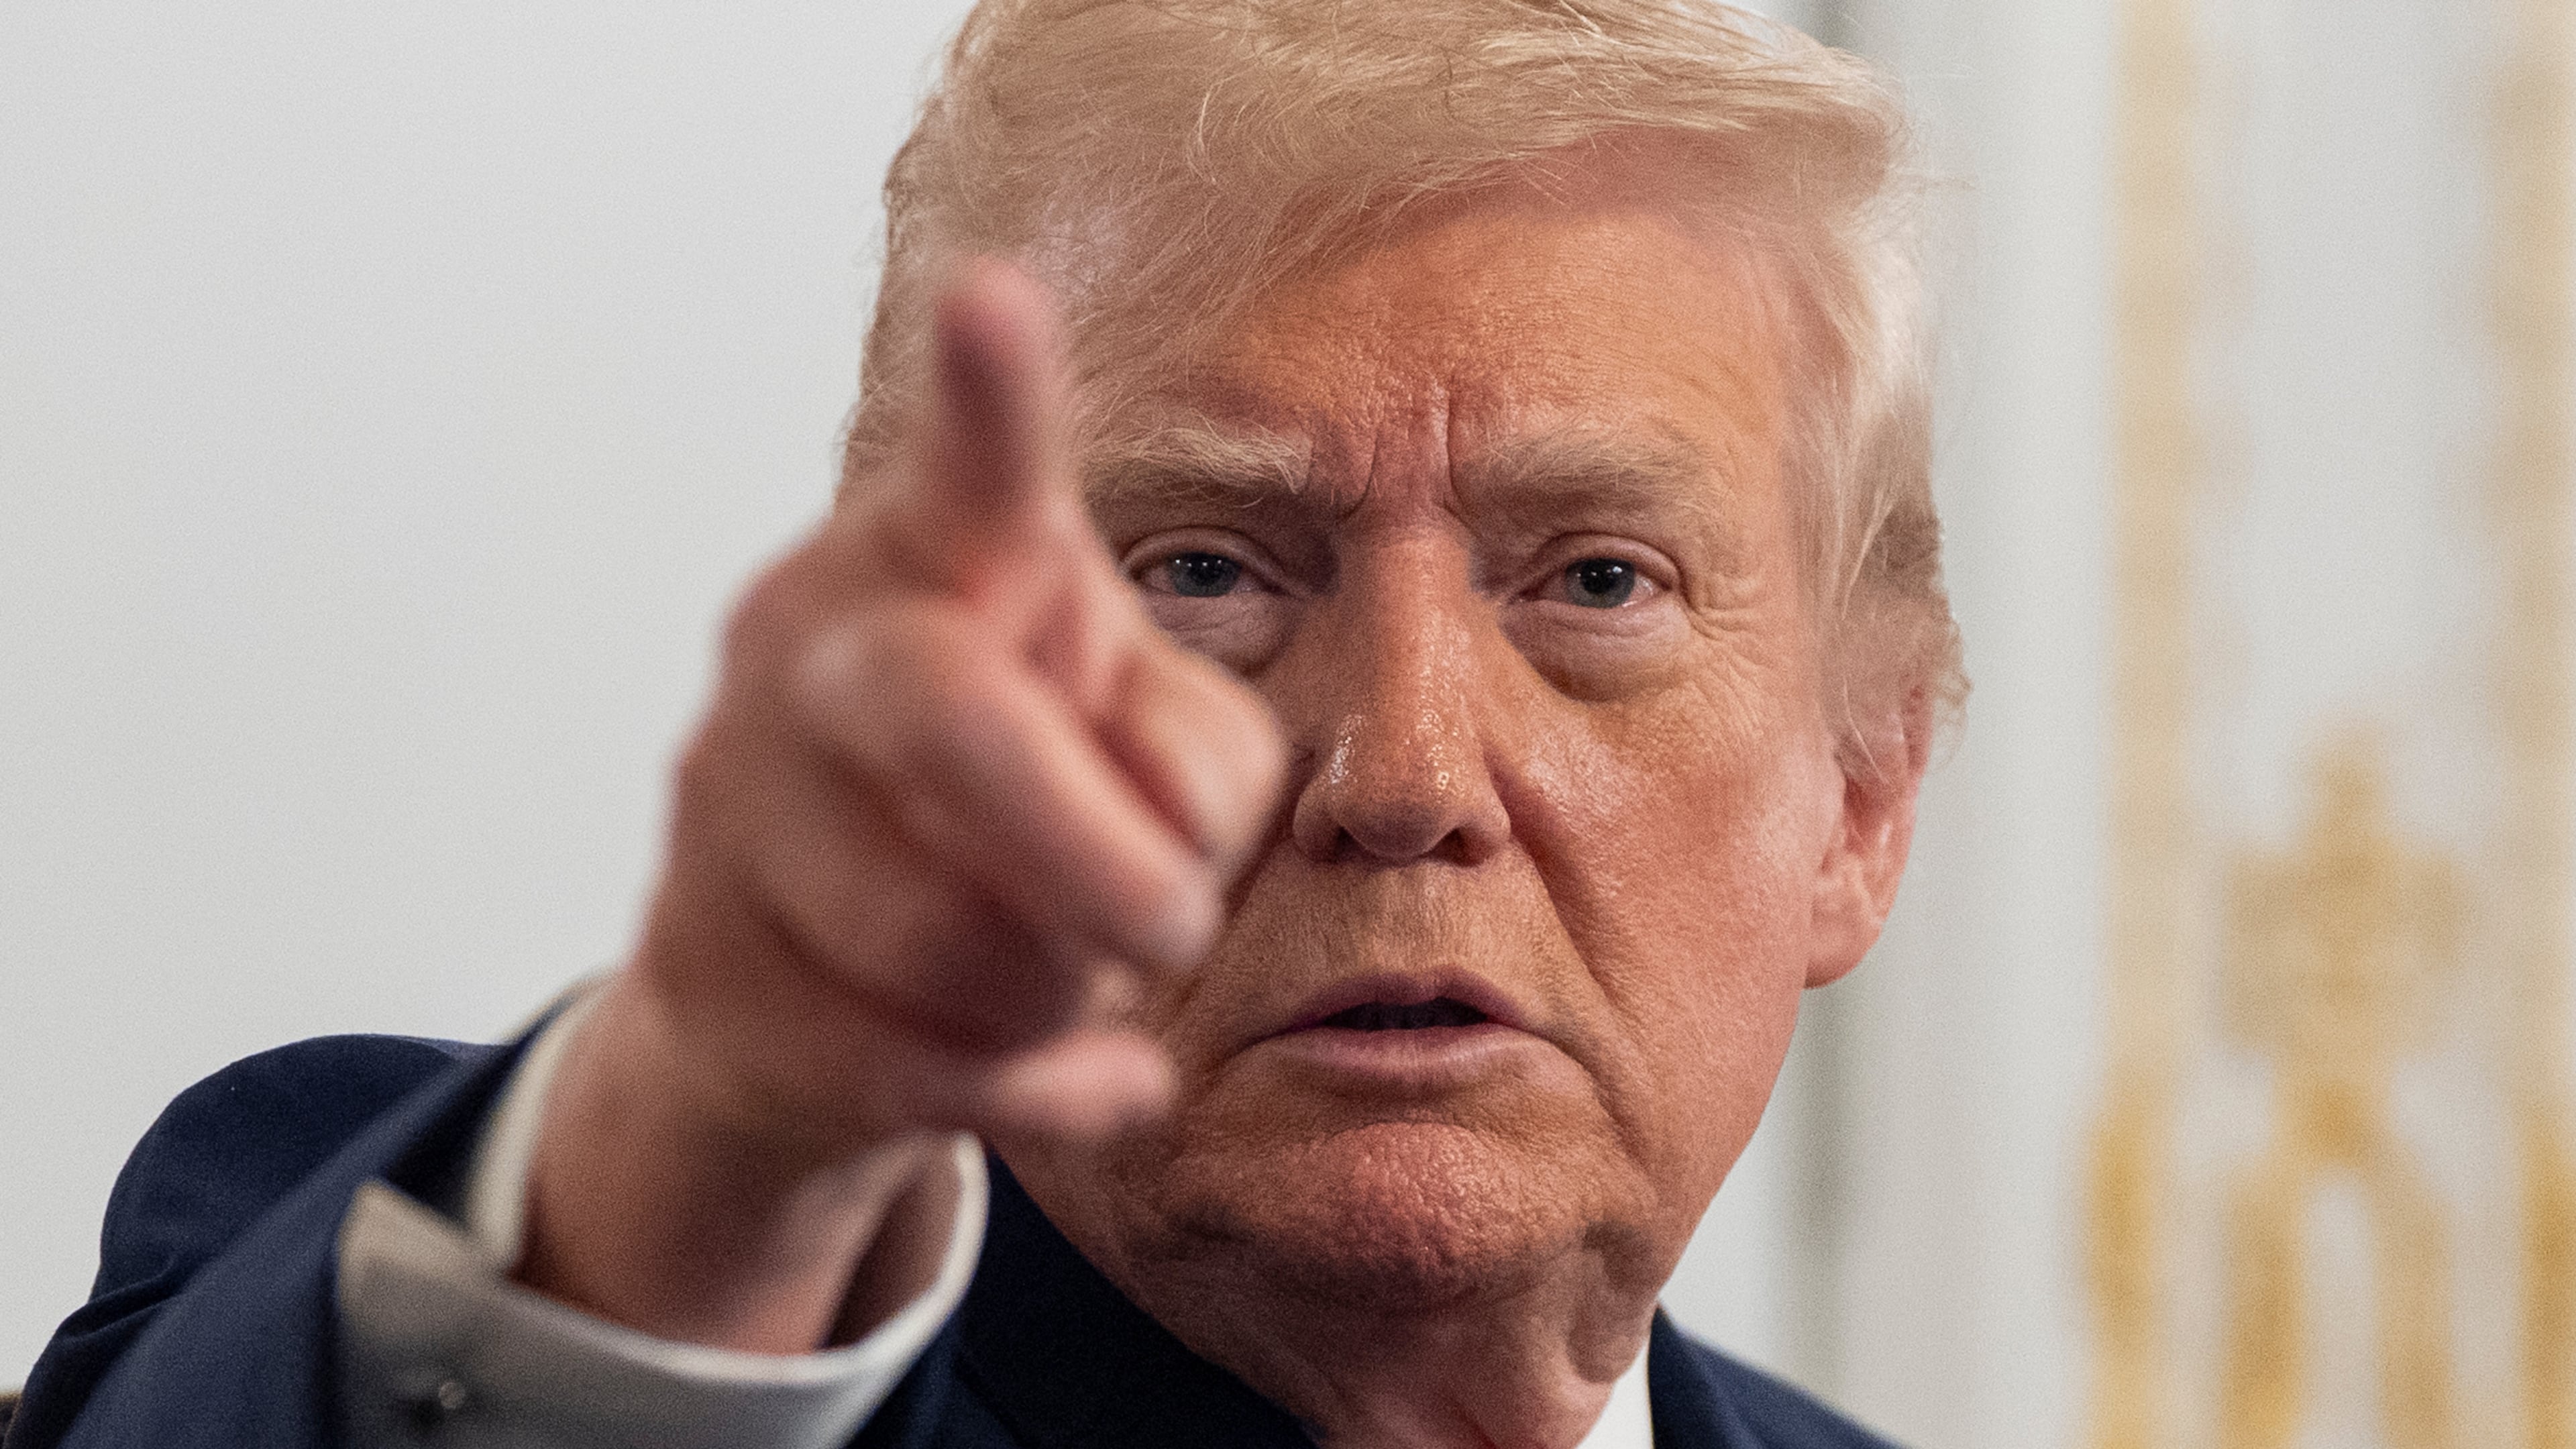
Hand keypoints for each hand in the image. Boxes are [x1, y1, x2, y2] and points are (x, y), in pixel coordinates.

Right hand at [518, 262, 1285, 1350]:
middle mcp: (811, 657)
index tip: (993, 293)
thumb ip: (1191, 748)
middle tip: (1176, 925)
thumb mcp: (1138, 737)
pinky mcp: (718, 978)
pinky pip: (922, 1074)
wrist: (801, 968)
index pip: (968, 475)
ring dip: (1061, 984)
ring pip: (943, 937)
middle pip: (948, 723)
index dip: (988, 397)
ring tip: (1072, 968)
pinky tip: (1103, 1080)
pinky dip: (1051, 1093)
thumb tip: (1163, 838)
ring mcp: (738, 815)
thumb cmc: (1016, 799)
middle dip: (1091, 853)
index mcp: (931, 565)